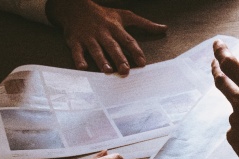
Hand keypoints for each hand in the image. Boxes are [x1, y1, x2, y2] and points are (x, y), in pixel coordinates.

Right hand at [46, 0, 167, 74]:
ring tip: (108, 71)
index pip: (128, 40)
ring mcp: (88, 37)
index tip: (142, 63)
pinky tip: (83, 68)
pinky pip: (76, 51)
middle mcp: (103, 32)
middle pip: (112, 46)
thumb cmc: (104, 15)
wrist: (76, 8)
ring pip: (96, 49)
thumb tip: (164, 28)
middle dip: (119, 58)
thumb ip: (145, 24)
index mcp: (115, 27)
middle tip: (125, 70)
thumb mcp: (125, 16)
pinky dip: (79, 59)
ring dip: (101, 60)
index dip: (135, 51)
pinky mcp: (74, 41)